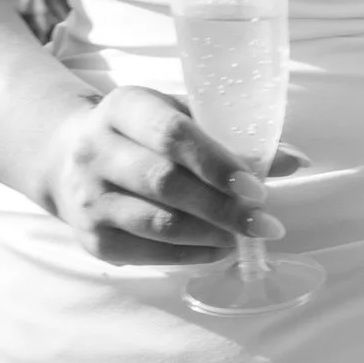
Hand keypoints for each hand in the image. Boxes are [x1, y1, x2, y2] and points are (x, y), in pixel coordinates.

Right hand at [37, 86, 294, 266]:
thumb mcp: (177, 115)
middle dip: (222, 207)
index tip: (257, 186)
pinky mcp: (90, 239)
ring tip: (244, 237)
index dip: (217, 162)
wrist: (67, 157)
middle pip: (165, 183)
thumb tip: (297, 160)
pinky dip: (189, 255)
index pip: (172, 134)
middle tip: (265, 221)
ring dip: (209, 234)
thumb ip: (230, 135)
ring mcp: (89, 198)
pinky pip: (146, 252)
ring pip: (156, 223)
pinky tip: (218, 249)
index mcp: (123, 106)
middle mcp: (97, 151)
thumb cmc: (141, 131)